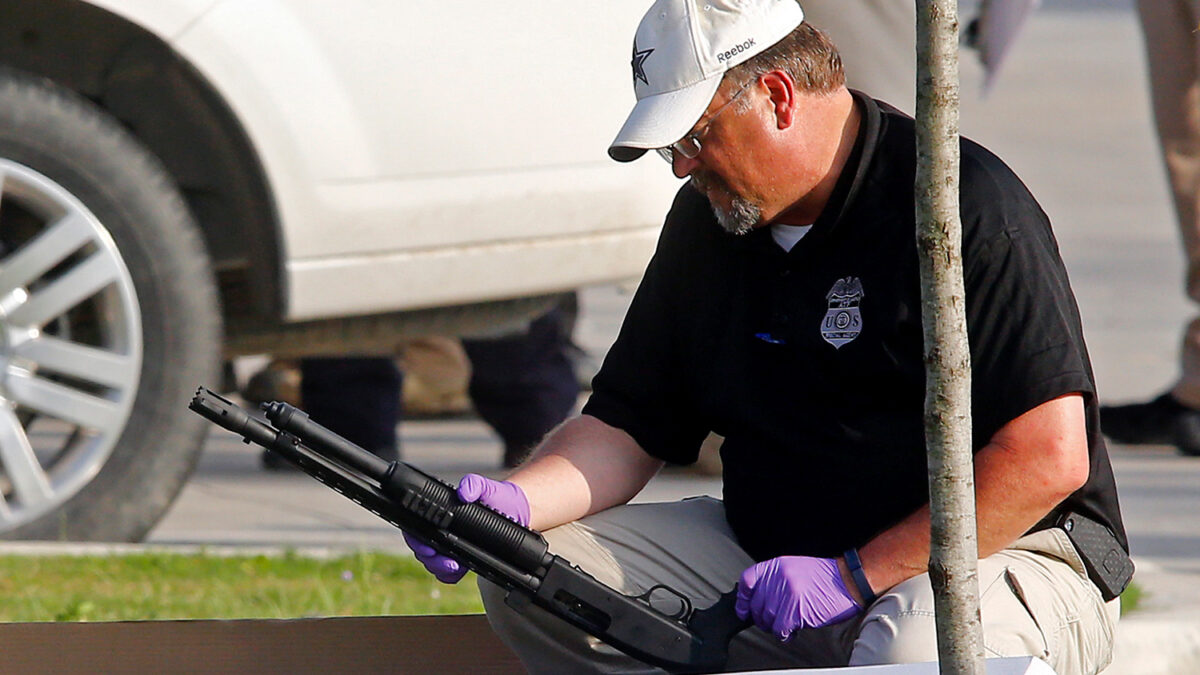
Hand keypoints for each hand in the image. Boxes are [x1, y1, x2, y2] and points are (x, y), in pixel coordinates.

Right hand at [403, 473, 530, 583]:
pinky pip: (447, 573)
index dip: (415, 539)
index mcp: (440, 512)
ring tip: (456, 566)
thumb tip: (464, 492)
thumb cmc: (495, 496)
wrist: (514, 510)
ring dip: (440, 568)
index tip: (428, 547)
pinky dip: (450, 576)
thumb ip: (474, 484)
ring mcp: (449, 545)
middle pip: (422, 549)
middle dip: (431, 559)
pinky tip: (460, 572)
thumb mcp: (486, 487)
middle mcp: (440, 529)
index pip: (415, 527)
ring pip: (432, 563)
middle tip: (448, 561)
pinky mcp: (460, 558)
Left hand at [735, 556, 861, 639]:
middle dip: (762, 618)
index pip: (748, 580)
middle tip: (772, 622)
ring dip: (774, 627)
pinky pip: (780, 628)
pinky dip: (784, 634)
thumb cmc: (825, 578)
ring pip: (767, 618)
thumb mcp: (795, 569)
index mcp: (777, 565)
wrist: (849, 581)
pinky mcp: (796, 609)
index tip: (743, 609)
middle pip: (756, 604)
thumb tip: (758, 600)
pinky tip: (792, 631)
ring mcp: (787, 592)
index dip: (743, 598)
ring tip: (786, 625)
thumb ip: (775, 580)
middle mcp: (779, 577)